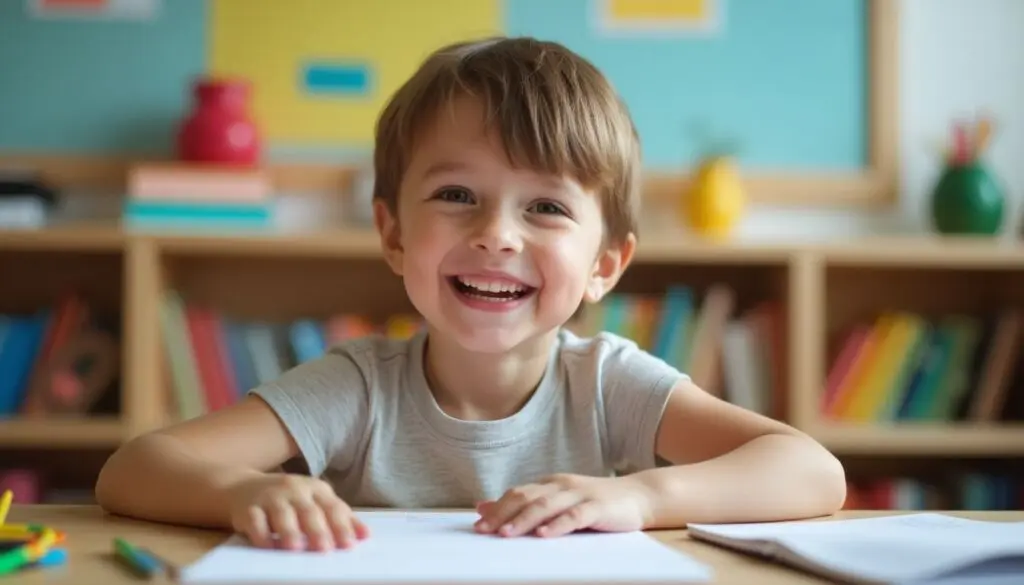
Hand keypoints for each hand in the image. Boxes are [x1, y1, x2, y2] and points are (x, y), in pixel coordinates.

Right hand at [227, 473, 368, 551]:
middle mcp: (295, 489)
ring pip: (282, 514)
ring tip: (295, 548)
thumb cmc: (288, 499)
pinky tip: (266, 546)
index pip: (332, 508)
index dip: (342, 526)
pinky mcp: (248, 508)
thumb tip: (365, 535)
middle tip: (325, 549)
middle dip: (318, 530)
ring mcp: (271, 497)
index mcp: (316, 489)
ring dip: (289, 531)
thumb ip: (340, 517)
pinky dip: (260, 534)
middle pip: (309, 511)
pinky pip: (254, 520)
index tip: (349, 544)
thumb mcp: (315, 501)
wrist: (243, 486)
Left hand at [474, 473, 653, 537]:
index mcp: (551, 484)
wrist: (640, 496)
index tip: (478, 525)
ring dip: (523, 520)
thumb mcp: (559, 501)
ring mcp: (580, 494)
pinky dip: (557, 525)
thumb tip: (485, 507)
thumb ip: (527, 504)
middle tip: (483, 531)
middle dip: (502, 514)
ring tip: (506, 533)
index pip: (518, 493)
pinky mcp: (597, 507)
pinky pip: (574, 516)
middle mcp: (562, 485)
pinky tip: (544, 535)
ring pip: (546, 505)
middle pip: (526, 497)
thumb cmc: (597, 503)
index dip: (497, 508)